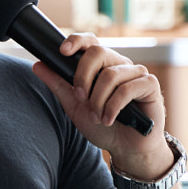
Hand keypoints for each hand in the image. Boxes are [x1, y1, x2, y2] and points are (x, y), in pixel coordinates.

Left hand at [31, 33, 172, 179]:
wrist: (125, 148)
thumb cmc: (101, 125)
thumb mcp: (74, 106)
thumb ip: (58, 85)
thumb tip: (37, 64)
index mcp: (101, 65)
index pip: (90, 41)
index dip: (77, 41)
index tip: (62, 51)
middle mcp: (119, 64)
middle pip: (98, 52)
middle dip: (83, 77)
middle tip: (80, 98)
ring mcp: (136, 73)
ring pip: (110, 74)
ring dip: (98, 100)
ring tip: (96, 117)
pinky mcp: (150, 84)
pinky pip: (128, 88)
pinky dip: (113, 107)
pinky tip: (109, 120)